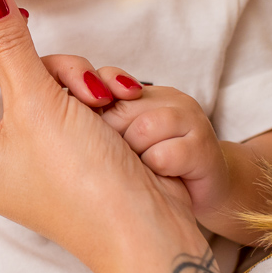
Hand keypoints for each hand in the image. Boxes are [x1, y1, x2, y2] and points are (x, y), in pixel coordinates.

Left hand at [0, 0, 199, 272]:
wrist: (148, 232)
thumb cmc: (85, 184)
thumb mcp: (39, 102)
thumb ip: (6, 40)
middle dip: (7, 42)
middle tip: (16, 1)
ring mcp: (18, 147)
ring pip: (22, 75)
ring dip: (60, 70)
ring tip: (95, 93)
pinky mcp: (55, 142)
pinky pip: (52, 92)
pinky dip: (75, 85)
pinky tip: (107, 98)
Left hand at [99, 87, 229, 224]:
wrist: (203, 195)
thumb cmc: (153, 168)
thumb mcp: (122, 139)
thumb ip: (101, 117)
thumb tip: (68, 106)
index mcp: (145, 93)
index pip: (107, 78)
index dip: (94, 106)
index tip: (100, 135)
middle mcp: (170, 97)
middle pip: (120, 110)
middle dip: (116, 142)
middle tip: (130, 159)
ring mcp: (191, 118)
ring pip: (143, 129)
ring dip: (138, 157)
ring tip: (148, 168)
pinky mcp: (203, 146)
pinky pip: (162, 156)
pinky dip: (157, 171)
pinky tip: (166, 177)